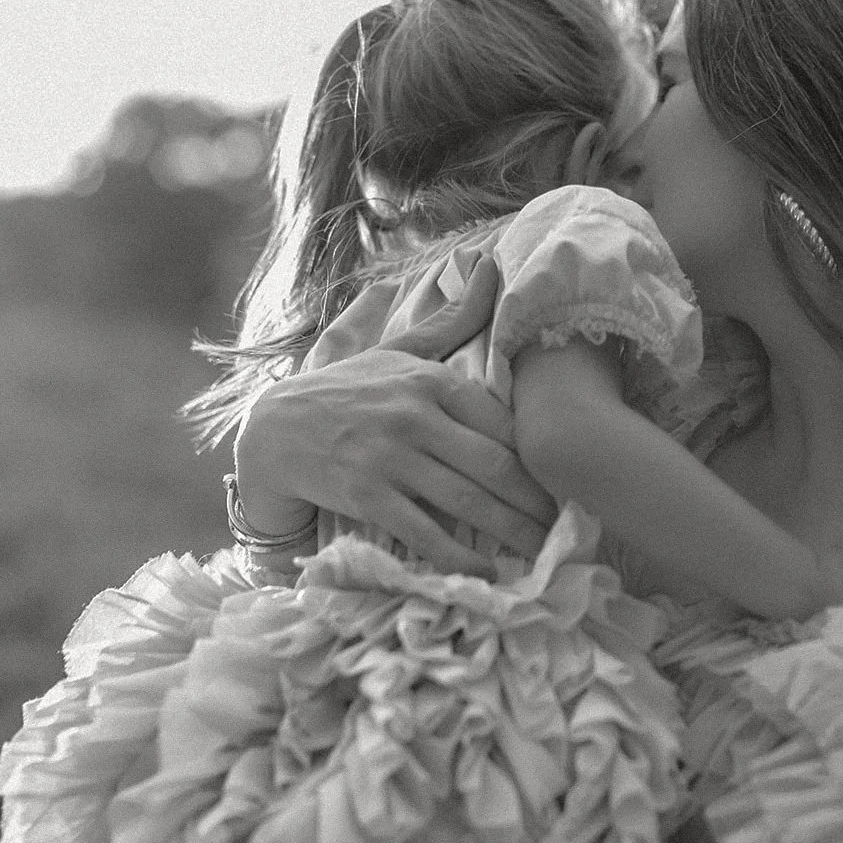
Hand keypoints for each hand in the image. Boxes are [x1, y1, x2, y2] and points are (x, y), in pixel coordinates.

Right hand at [234, 257, 556, 577]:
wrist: (276, 430)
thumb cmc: (348, 389)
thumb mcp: (398, 349)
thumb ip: (452, 319)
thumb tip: (494, 266)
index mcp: (429, 381)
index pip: (501, 422)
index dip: (538, 456)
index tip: (564, 480)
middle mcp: (414, 418)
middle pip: (494, 466)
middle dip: (536, 502)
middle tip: (566, 525)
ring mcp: (390, 460)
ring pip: (467, 502)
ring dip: (511, 532)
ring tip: (542, 551)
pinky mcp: (367, 498)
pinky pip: (425, 534)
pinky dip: (459, 558)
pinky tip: (486, 575)